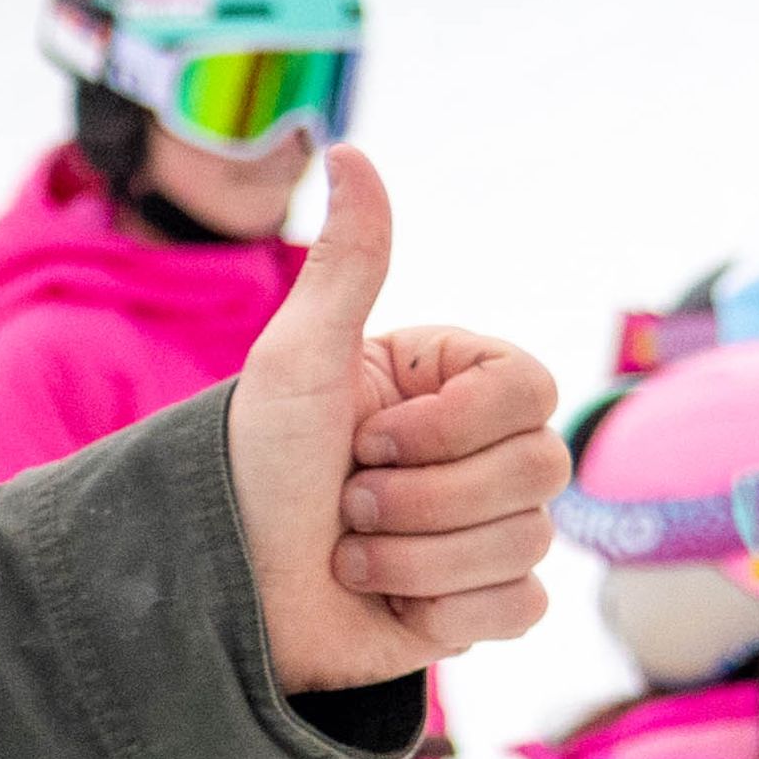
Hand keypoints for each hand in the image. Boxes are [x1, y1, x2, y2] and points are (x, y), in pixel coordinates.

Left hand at [230, 153, 557, 691]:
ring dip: (415, 558)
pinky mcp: (478, 603)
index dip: (452, 427)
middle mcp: (478, 451)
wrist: (218, 592)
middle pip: (540, 469)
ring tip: (348, 553)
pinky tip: (385, 602)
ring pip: (526, 543)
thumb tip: (350, 148)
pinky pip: (518, 608)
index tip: (365, 438)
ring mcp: (484, 529)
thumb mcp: (298, 360)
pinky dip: (441, 609)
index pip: (532, 390)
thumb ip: (346, 262)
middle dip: (422, 499)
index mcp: (451, 385)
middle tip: (346, 502)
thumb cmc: (251, 469)